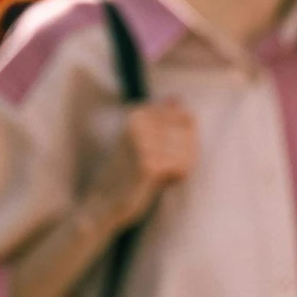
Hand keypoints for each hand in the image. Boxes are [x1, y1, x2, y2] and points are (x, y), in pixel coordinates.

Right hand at [91, 101, 196, 229]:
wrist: (106, 199)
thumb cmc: (129, 169)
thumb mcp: (142, 137)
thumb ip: (160, 116)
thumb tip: (177, 97)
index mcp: (137, 112)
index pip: (187, 117)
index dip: (183, 139)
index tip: (161, 150)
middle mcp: (138, 122)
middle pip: (190, 134)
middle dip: (184, 154)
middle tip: (159, 165)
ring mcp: (142, 142)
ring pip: (189, 152)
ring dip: (180, 168)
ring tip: (157, 173)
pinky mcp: (149, 164)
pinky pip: (183, 167)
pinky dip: (176, 178)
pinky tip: (158, 182)